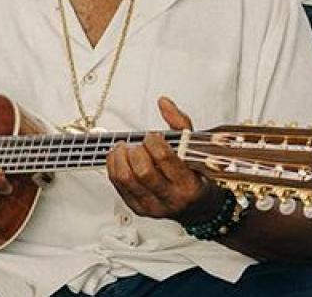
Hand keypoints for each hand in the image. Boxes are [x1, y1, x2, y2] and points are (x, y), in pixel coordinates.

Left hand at [106, 96, 222, 222]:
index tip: (153, 137)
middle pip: (142, 171)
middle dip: (136, 151)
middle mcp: (170, 198)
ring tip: (124, 148)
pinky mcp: (137, 208)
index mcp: (188, 185)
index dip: (154, 142)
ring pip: (125, 179)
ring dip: (119, 158)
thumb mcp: (195, 150)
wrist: (197, 209)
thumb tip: (164, 103)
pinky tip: (119, 158)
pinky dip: (113, 167)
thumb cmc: (196, 177)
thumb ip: (180, 124)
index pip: (164, 158)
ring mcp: (152, 206)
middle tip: (137, 144)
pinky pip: (117, 185)